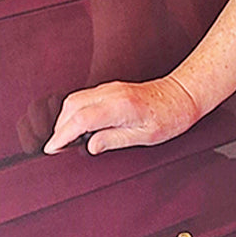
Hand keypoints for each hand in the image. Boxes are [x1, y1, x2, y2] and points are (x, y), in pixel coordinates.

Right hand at [43, 74, 198, 154]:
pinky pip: (84, 97)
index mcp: (120, 106)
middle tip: (57, 148)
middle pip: (72, 106)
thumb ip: (114, 140)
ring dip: (65, 119)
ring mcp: (110, 88)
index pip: (81, 119)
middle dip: (59, 128)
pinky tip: (77, 125)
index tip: (53, 148)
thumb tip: (91, 147)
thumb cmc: (170, 116)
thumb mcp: (145, 136)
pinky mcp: (111, 88)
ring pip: (75, 99)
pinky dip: (74, 111)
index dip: (63, 135)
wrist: (182, 95)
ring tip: (65, 139)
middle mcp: (112, 93)